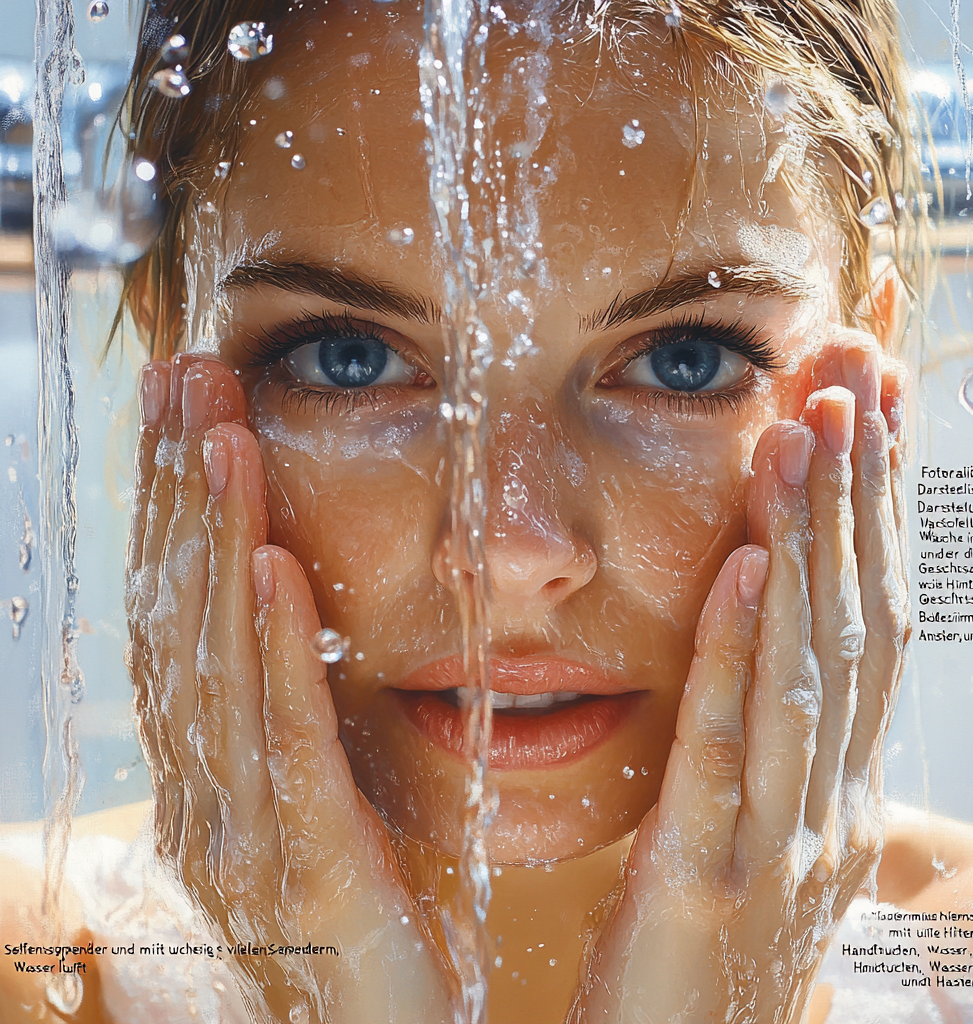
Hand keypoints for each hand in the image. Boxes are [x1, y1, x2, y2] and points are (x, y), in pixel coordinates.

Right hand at [126, 356, 455, 1023]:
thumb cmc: (355, 903)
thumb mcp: (319, 784)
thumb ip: (298, 701)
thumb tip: (288, 600)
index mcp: (219, 755)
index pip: (191, 600)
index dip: (180, 499)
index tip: (188, 404)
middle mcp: (210, 775)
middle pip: (189, 606)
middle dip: (183, 487)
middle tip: (187, 376)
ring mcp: (249, 818)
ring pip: (225, 655)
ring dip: (219, 537)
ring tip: (224, 434)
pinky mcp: (309, 861)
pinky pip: (288, 741)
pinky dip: (275, 652)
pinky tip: (272, 566)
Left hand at [572, 336, 909, 1022]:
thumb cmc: (712, 943)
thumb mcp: (762, 829)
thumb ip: (778, 741)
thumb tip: (785, 642)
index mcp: (842, 779)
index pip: (870, 610)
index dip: (880, 500)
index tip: (871, 392)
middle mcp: (835, 800)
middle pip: (859, 615)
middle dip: (863, 487)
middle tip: (853, 366)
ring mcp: (783, 842)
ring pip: (810, 668)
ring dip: (813, 543)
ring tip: (806, 430)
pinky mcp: (707, 882)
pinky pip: (727, 753)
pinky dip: (743, 655)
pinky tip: (746, 569)